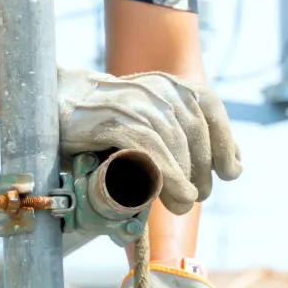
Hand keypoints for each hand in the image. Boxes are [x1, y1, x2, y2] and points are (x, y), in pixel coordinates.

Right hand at [56, 68, 241, 215]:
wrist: (56, 102)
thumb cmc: (105, 120)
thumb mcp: (147, 119)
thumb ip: (182, 133)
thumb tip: (231, 163)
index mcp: (167, 83)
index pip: (208, 104)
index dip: (224, 139)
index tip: (231, 171)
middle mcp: (155, 88)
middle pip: (195, 128)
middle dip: (203, 167)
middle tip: (197, 196)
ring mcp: (134, 102)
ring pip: (175, 140)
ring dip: (186, 178)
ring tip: (183, 204)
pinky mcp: (113, 121)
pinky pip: (151, 148)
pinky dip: (170, 175)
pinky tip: (177, 195)